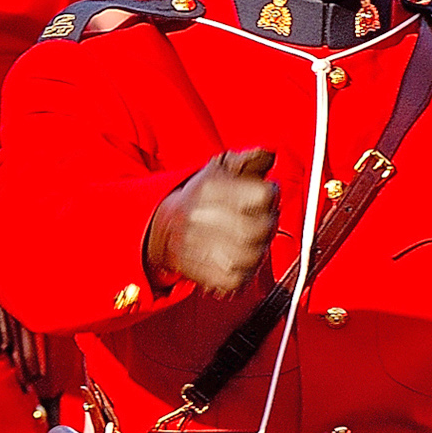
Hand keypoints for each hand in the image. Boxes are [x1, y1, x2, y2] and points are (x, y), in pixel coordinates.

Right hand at [146, 149, 278, 297]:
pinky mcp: (207, 276)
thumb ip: (251, 159)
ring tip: (246, 239)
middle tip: (257, 219)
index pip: (264, 195)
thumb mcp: (222, 169)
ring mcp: (203, 249)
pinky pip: (241, 279)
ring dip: (257, 248)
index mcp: (211, 188)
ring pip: (256, 255)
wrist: (162, 228)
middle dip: (267, 223)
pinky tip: (236, 257)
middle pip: (262, 228)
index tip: (261, 195)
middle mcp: (203, 219)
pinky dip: (245, 270)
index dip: (269, 194)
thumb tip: (269, 154)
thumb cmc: (201, 197)